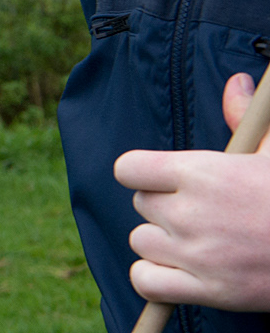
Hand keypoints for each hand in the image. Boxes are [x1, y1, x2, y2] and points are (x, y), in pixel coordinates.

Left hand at [115, 71, 269, 310]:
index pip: (128, 169)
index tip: (164, 180)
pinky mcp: (207, 291)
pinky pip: (146, 282)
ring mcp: (196, 255)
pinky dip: (156, 279)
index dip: (143, 174)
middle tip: (201, 213)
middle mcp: (191, 213)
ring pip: (141, 241)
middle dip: (164, 207)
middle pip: (141, 205)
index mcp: (203, 173)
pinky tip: (181, 271)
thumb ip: (244, 116)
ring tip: (199, 242)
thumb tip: (236, 82)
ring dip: (162, 243)